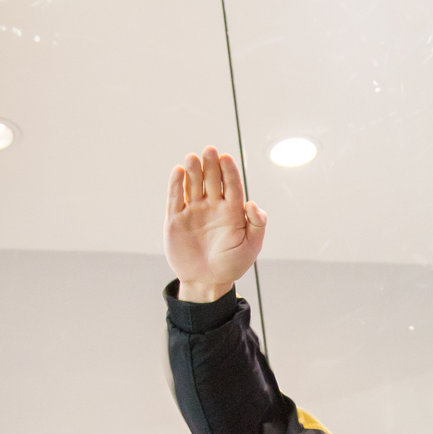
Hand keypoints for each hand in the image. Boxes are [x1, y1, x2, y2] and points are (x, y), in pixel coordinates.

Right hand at [165, 145, 267, 303]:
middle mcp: (212, 207)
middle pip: (211, 180)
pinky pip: (175, 198)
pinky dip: (176, 185)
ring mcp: (193, 211)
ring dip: (193, 171)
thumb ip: (257, 225)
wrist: (207, 282)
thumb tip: (254, 204)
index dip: (229, 171)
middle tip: (209, 151)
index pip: (231, 185)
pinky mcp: (176, 219)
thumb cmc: (232, 264)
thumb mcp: (250, 247)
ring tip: (192, 158)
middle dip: (210, 166)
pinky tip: (178, 171)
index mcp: (232, 211)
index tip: (226, 158)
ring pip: (193, 185)